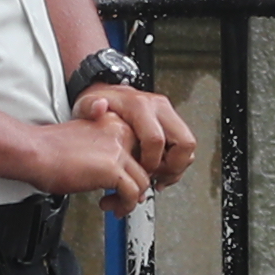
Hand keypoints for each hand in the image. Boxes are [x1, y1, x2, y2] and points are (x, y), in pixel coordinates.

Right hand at [29, 113, 155, 208]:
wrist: (33, 152)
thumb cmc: (49, 149)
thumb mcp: (86, 141)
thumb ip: (108, 152)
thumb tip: (124, 174)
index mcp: (113, 122)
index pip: (140, 147)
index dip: (135, 168)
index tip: (125, 180)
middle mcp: (119, 133)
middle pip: (145, 164)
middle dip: (136, 185)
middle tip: (123, 196)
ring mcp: (117, 151)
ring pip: (142, 181)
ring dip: (130, 199)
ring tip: (114, 205)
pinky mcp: (112, 169)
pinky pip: (132, 194)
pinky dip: (125, 206)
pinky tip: (111, 207)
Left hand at [77, 80, 198, 187]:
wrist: (110, 95)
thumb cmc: (100, 104)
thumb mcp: (86, 104)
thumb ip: (90, 107)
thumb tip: (99, 107)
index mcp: (140, 106)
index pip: (156, 140)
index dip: (150, 162)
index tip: (140, 172)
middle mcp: (160, 108)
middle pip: (184, 143)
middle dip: (173, 167)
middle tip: (156, 178)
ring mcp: (169, 115)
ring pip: (188, 147)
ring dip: (176, 168)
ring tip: (158, 179)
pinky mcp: (173, 124)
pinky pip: (184, 148)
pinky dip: (175, 165)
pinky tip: (159, 174)